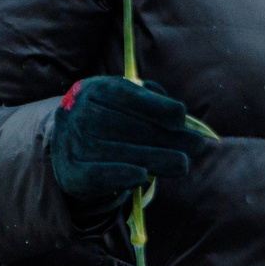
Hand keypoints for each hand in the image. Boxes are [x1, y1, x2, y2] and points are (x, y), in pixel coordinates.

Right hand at [48, 76, 211, 202]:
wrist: (69, 145)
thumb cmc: (111, 118)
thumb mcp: (126, 101)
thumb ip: (152, 101)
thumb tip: (182, 116)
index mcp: (94, 89)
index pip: (126, 95)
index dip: (156, 106)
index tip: (181, 117)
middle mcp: (77, 113)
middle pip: (126, 126)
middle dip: (166, 136)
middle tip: (196, 145)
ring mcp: (70, 143)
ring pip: (117, 151)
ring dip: (154, 158)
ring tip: (182, 164)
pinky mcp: (69, 172)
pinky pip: (96, 175)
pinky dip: (120, 176)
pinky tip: (143, 176)